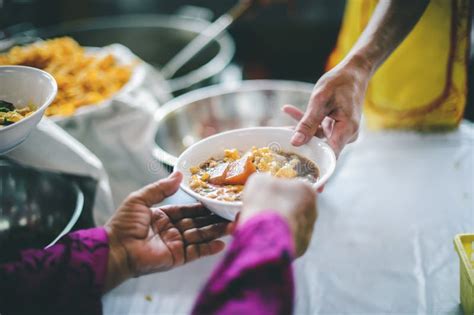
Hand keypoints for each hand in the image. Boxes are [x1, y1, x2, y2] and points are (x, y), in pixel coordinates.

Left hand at [104, 172, 228, 290]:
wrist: (116, 249)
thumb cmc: (123, 224)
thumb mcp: (140, 199)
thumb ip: (160, 188)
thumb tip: (179, 174)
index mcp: (163, 216)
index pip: (188, 209)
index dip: (201, 205)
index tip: (216, 199)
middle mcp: (172, 230)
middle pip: (198, 222)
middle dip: (214, 218)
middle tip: (231, 211)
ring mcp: (176, 244)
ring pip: (201, 236)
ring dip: (217, 231)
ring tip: (233, 224)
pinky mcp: (178, 257)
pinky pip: (197, 252)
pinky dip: (209, 248)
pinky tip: (222, 243)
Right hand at [239, 173, 316, 256]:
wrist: (266, 235)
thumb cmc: (265, 203)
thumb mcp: (259, 180)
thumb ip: (264, 181)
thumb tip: (263, 185)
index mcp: (307, 190)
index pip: (292, 187)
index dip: (274, 190)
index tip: (262, 194)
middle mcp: (312, 211)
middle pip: (287, 207)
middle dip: (270, 208)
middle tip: (252, 209)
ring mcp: (307, 232)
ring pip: (284, 225)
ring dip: (267, 224)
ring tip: (247, 224)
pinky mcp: (299, 249)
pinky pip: (282, 241)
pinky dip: (270, 239)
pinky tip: (254, 236)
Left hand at [283, 58, 370, 156]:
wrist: (354, 71)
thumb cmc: (340, 82)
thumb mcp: (320, 100)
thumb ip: (308, 123)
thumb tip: (295, 143)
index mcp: (347, 129)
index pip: (330, 156)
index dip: (314, 163)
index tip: (298, 167)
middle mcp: (346, 134)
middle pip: (322, 148)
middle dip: (301, 145)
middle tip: (281, 145)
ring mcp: (342, 131)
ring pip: (317, 138)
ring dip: (301, 131)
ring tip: (280, 129)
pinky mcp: (336, 127)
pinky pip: (319, 129)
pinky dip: (306, 122)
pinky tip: (288, 110)